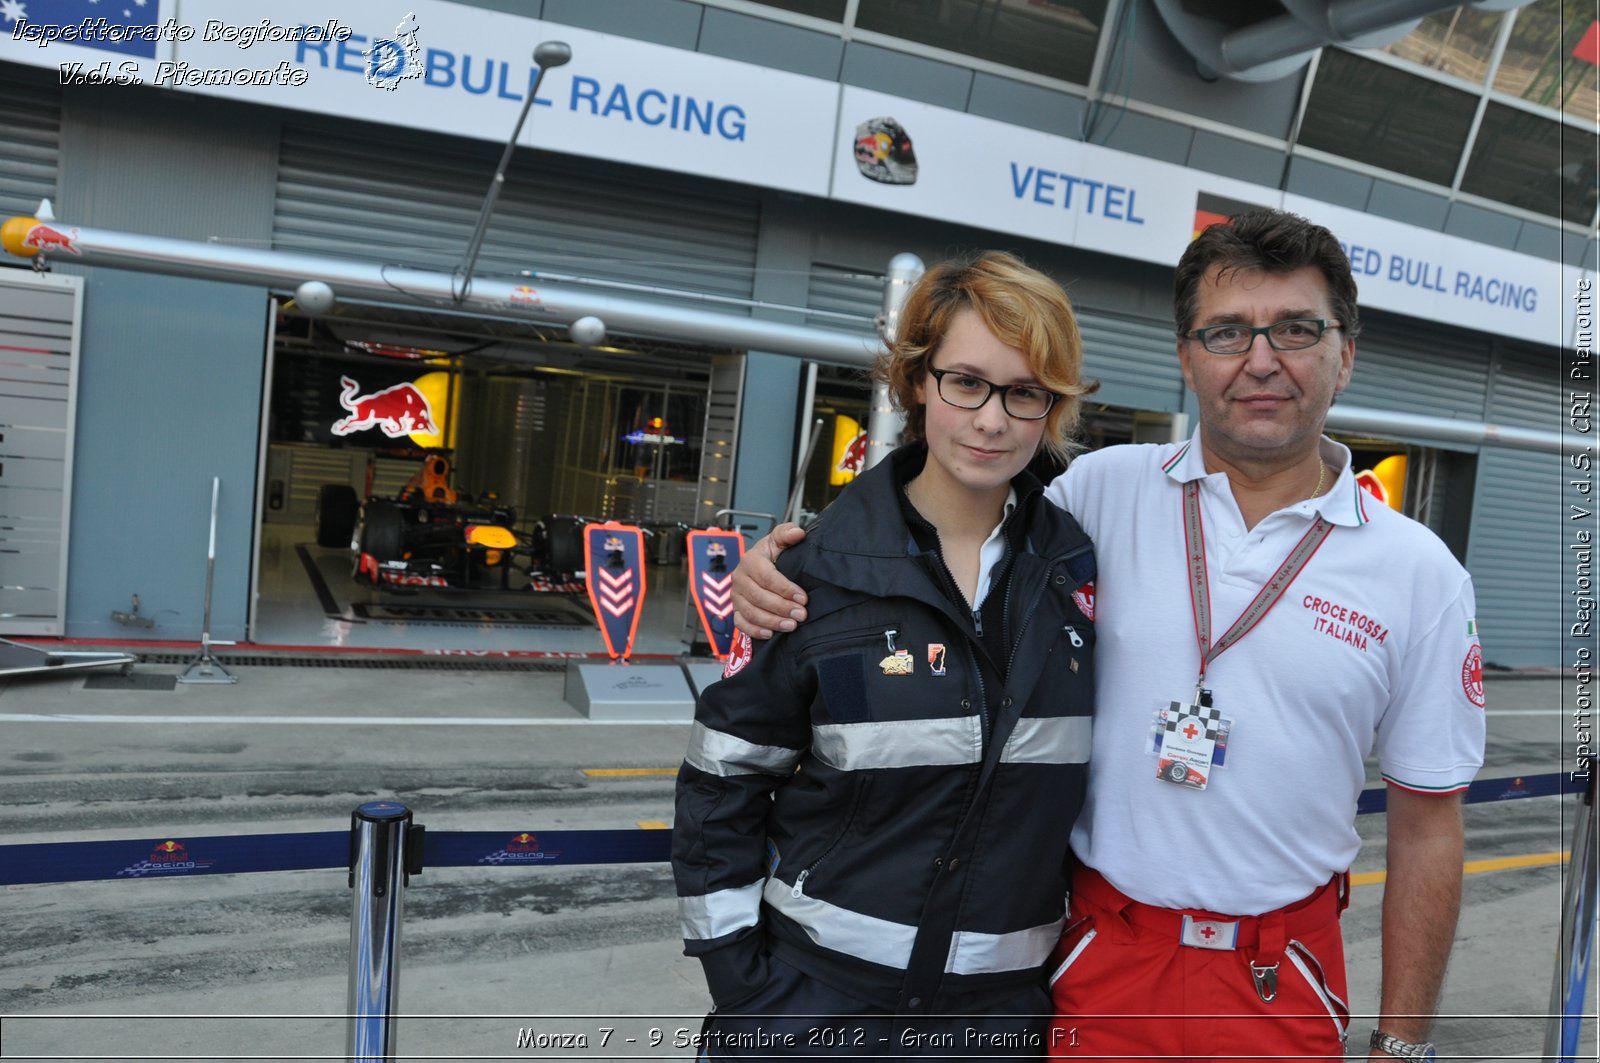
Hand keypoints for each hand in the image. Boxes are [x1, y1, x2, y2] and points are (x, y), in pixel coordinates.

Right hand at [731, 522, 808, 637]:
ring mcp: (736, 596)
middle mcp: (739, 579)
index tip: (803, 598)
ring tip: (791, 625)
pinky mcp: (735, 610)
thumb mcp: (779, 539)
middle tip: (801, 614)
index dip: (785, 589)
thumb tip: (798, 533)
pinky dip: (755, 631)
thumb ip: (787, 533)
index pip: (767, 577)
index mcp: (750, 560)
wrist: (761, 565)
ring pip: (751, 612)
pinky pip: (741, 624)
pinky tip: (771, 634)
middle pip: (758, 597)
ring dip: (772, 622)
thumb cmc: (772, 554)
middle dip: (781, 608)